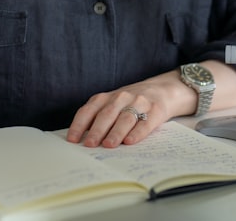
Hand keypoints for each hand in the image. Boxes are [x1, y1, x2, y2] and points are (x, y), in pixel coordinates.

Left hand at [65, 70, 192, 147]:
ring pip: (125, 118)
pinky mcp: (156, 110)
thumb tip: (81, 141)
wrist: (163, 90)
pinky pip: (145, 122)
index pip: (88, 110)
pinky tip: (130, 141)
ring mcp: (139, 102)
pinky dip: (137, 132)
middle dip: (97, 130)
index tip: (73, 140)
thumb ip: (98, 118)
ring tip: (109, 145)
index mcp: (106, 98)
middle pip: (106, 114)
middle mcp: (121, 97)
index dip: (79, 125)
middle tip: (90, 145)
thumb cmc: (131, 103)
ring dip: (115, 132)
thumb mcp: (112, 105)